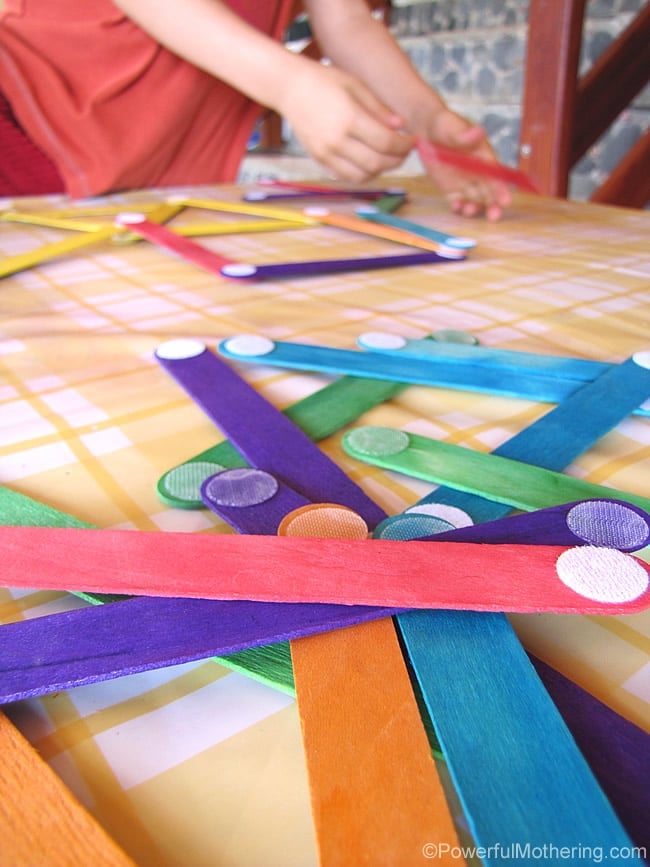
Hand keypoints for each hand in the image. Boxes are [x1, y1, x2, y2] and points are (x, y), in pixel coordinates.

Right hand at [279, 63, 413, 182]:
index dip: (404, 145)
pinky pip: (347, 176)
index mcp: (349, 118)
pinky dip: (363, 174)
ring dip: (381, 170)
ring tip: (388, 157)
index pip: (386, 142)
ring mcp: (326, 153)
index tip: (413, 140)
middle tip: (404, 151)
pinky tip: (370, 161)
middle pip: (377, 162)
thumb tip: (401, 127)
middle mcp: (337, 140)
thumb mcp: (356, 85)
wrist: (289, 87)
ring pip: (362, 175)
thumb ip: (379, 109)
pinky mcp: (319, 159)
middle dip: (397, 160)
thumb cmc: (325, 80)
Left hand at [417, 109, 511, 220]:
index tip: (505, 201)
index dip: (501, 189)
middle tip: (494, 216)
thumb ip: (465, 135)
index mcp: (484, 156)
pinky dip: (458, 207)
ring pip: (474, 199)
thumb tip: (479, 132)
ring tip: (469, 212)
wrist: (425, 129)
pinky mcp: (451, 187)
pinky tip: (457, 209)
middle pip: (489, 192)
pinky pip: (457, 201)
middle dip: (493, 205)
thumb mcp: (453, 127)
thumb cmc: (444, 124)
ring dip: (475, 208)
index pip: (496, 176)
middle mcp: (477, 171)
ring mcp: (464, 181)